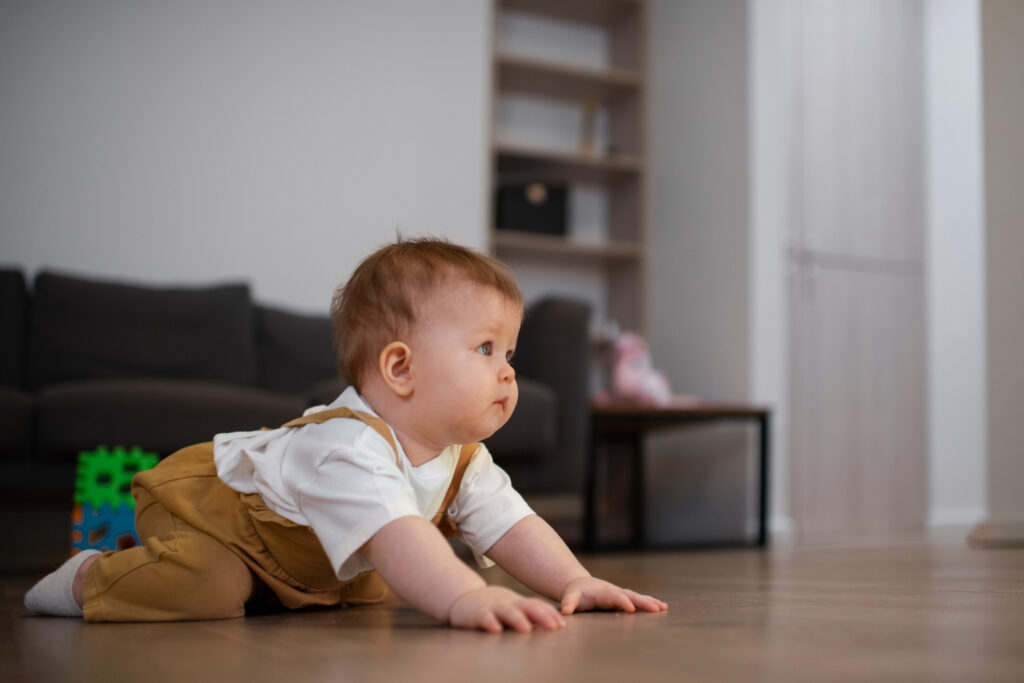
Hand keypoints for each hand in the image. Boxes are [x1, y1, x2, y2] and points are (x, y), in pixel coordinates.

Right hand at [448, 586, 565, 633]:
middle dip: (542, 616)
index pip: (537, 606)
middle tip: (554, 627)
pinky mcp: (477, 614)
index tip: (562, 624)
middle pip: (527, 607)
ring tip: (527, 628)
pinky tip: (496, 630)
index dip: (550, 614)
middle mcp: (508, 604)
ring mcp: (493, 608)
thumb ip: (529, 614)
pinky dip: (491, 624)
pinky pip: (485, 618)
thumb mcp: (512, 607)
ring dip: (518, 620)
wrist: (463, 599)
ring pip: (507, 612)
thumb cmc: (493, 607)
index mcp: (518, 603)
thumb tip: (553, 625)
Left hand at [559, 576, 667, 614]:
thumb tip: (565, 612)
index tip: (631, 608)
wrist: (580, 585)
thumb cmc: (576, 594)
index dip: (622, 601)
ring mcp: (621, 593)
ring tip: (663, 607)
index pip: (614, 597)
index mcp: (602, 593)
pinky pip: (639, 599)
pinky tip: (662, 607)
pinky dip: (650, 602)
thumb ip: (568, 603)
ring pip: (637, 596)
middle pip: (630, 595)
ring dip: (649, 602)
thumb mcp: (570, 598)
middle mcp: (614, 591)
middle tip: (655, 608)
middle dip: (642, 602)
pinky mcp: (625, 597)